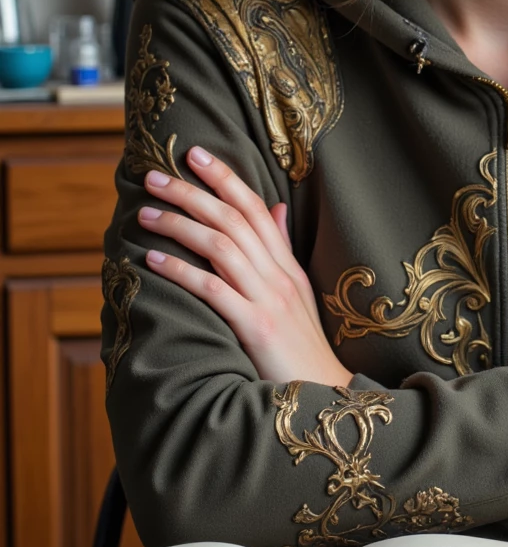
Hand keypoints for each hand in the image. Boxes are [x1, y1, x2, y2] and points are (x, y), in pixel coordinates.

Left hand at [138, 146, 352, 387]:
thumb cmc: (302, 346)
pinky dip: (181, 270)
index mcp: (287, 265)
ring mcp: (269, 300)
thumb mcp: (297, 292)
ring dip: (179, 225)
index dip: (225, 178)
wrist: (323, 393)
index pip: (255, 208)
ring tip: (145, 213)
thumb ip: (281, 249)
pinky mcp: (255, 327)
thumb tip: (275, 207)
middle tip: (154, 175)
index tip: (194, 154)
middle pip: (232, 219)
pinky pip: (212, 289)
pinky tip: (154, 260)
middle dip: (190, 193)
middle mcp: (279, 275)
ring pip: (220, 247)